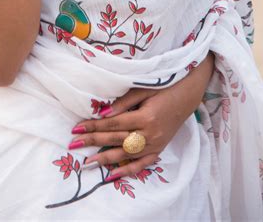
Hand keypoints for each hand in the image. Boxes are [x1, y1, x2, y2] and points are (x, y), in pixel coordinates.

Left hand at [69, 53, 213, 180]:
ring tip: (88, 162)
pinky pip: (142, 164)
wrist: (188, 94)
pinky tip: (112, 175)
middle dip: (94, 141)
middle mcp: (150, 134)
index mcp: (145, 117)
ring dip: (105, 159)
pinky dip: (127, 170)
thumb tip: (103, 113)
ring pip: (126, 154)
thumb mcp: (144, 89)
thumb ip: (123, 102)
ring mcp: (155, 144)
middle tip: (74, 144)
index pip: (113, 124)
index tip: (77, 129)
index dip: (94, 126)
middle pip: (116, 139)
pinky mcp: (159, 149)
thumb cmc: (165, 86)